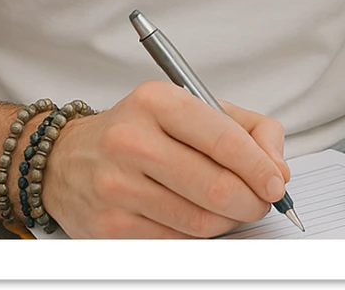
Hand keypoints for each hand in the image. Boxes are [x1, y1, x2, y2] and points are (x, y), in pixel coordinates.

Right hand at [40, 81, 290, 238]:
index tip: (276, 182)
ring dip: (230, 221)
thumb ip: (245, 128)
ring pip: (199, 221)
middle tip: (262, 202)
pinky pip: (176, 242)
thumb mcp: (189, 107)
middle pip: (215, 187)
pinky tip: (200, 219)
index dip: (258, 166)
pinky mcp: (110, 228)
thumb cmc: (139, 130)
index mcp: (156, 101)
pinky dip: (200, 236)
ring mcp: (118, 186)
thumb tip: (277, 169)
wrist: (67, 160)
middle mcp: (133, 141)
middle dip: (251, 201)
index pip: (222, 138)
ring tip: (233, 209)